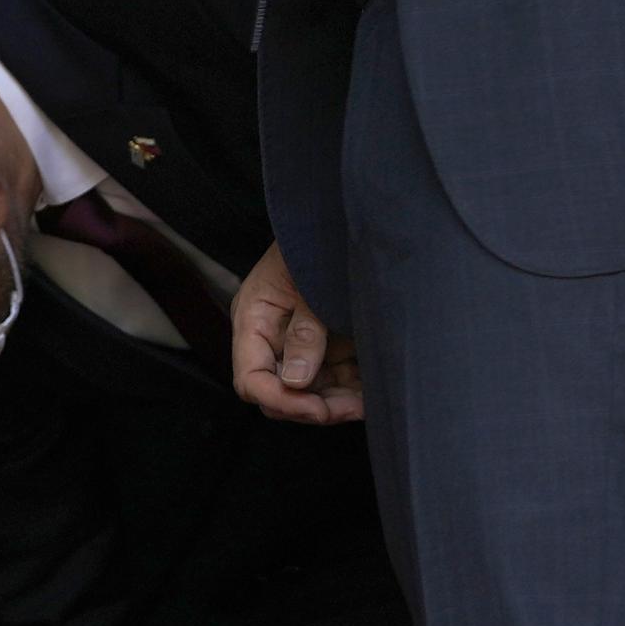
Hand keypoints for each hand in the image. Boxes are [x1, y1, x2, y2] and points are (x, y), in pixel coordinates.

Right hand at [229, 242, 363, 426]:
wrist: (338, 217)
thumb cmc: (317, 238)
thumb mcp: (310, 282)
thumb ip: (305, 330)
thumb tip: (297, 381)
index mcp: (254, 320)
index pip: (251, 379)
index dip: (280, 400)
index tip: (315, 409)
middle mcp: (272, 339)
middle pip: (280, 394)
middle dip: (313, 408)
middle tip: (352, 408)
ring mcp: (300, 345)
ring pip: (309, 395)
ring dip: (337, 405)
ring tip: (368, 403)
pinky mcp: (327, 346)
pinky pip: (333, 382)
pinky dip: (351, 392)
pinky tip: (373, 394)